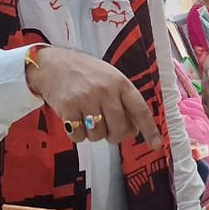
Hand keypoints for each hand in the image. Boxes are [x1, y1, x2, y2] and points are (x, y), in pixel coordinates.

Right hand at [29, 47, 160, 147]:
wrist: (52, 63)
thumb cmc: (85, 73)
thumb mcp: (109, 79)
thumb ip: (123, 101)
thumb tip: (134, 130)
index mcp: (120, 82)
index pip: (140, 109)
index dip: (149, 129)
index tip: (156, 145)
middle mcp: (105, 90)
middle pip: (119, 129)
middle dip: (115, 136)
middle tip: (109, 131)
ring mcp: (86, 98)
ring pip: (98, 135)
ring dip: (94, 134)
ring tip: (87, 118)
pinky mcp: (68, 107)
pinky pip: (79, 136)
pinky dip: (77, 134)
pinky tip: (74, 119)